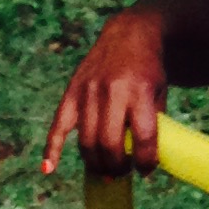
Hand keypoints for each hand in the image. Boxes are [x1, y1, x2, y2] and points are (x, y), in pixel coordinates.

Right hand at [41, 7, 171, 179]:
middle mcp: (112, 91)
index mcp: (140, 91)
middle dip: (117, 167)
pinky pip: (59, 125)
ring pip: (86, 140)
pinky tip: (48, 169)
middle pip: (110, 143)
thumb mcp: (159, 93)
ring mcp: (89, 90)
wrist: (129, 35)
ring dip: (95, 164)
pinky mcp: (72, 90)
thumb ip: (152, 123)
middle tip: (122, 174)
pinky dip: (52, 149)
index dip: (146, 161)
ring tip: (104, 172)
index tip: (146, 171)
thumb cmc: (148, 71)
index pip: (143, 137)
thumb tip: (143, 161)